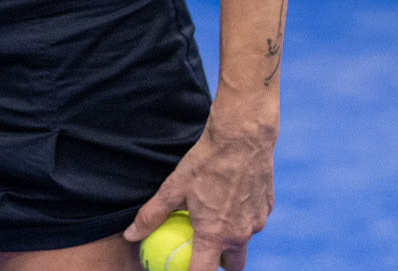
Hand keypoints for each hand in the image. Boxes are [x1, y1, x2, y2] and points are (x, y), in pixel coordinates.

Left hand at [124, 111, 275, 269]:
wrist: (242, 138)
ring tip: (214, 220)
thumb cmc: (205, 162)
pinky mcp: (267, 208)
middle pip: (232, 266)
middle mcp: (240, 234)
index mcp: (215, 235)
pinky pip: (253, 222)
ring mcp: (257, 222)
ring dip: (231, 239)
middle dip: (219, 264)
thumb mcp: (173, 188)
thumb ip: (152, 215)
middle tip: (203, 251)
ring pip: (244, 242)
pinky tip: (229, 198)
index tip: (181, 269)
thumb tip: (130, 235)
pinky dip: (242, 218)